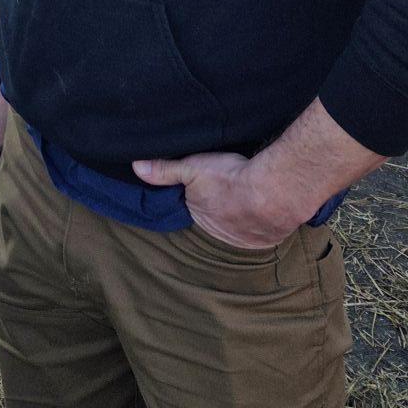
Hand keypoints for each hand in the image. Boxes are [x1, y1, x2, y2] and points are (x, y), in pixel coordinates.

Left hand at [133, 151, 298, 248]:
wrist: (272, 192)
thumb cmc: (230, 178)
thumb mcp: (192, 167)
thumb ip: (164, 170)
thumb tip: (136, 167)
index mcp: (200, 217)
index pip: (195, 207)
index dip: (201, 196)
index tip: (209, 185)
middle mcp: (221, 235)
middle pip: (219, 218)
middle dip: (222, 207)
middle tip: (229, 187)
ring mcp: (245, 240)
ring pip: (241, 227)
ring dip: (244, 216)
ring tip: (249, 197)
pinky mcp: (267, 240)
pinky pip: (262, 232)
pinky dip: (263, 222)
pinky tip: (266, 207)